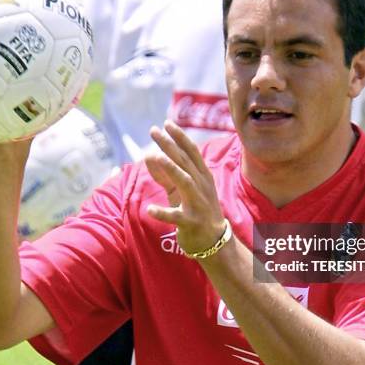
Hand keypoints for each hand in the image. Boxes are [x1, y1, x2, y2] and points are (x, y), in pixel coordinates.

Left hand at [145, 120, 225, 253]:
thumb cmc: (196, 210)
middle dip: (169, 145)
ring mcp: (198, 204)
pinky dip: (163, 213)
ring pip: (184, 183)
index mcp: (202, 177)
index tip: (167, 123)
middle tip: (155, 131)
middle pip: (185, 162)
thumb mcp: (181, 190)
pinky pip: (175, 217)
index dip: (180, 137)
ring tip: (155, 157)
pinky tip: (149, 210)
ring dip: (171, 169)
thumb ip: (165, 173)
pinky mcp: (190, 223)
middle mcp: (202, 187)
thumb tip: (149, 155)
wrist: (215, 242)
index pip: (192, 152)